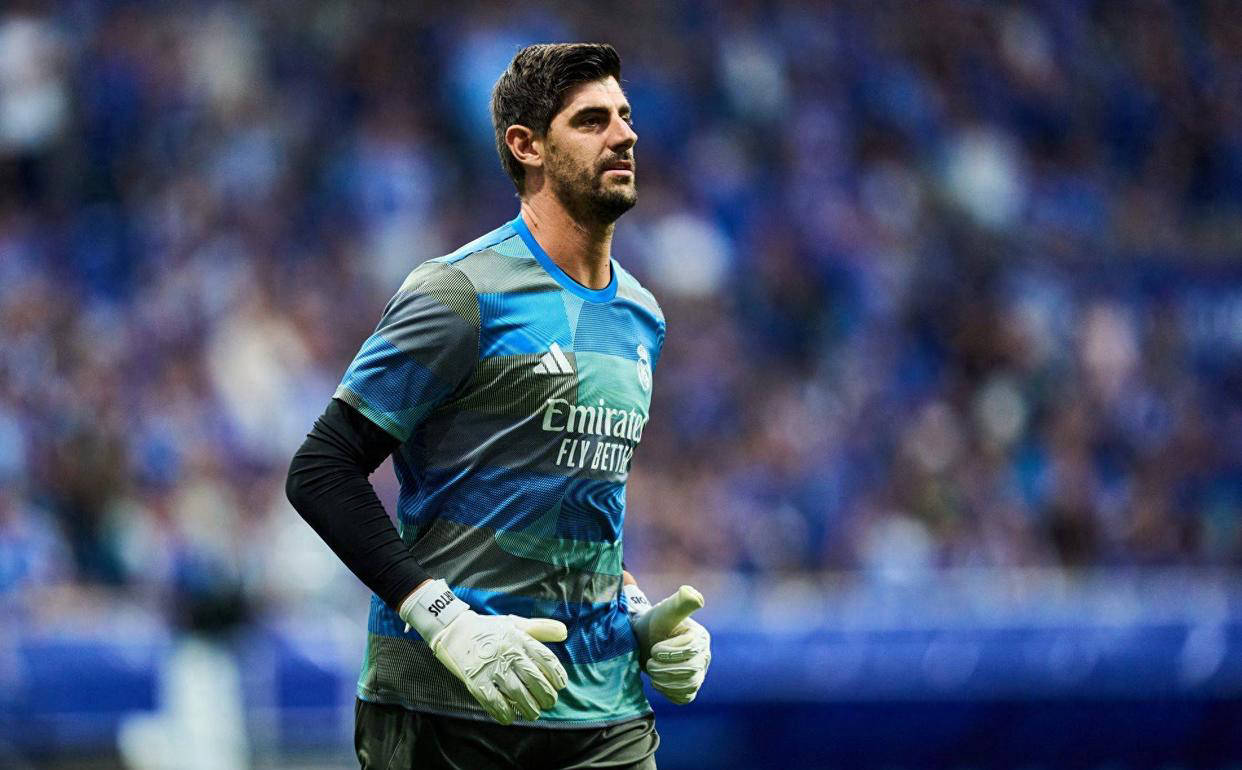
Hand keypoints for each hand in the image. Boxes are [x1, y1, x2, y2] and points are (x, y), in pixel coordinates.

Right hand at [400, 579, 568, 723]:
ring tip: (533, 713)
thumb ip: (541, 628)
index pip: (546, 659)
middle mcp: (508, 652)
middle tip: (549, 703)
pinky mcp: (475, 680)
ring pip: (517, 692)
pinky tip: (509, 717)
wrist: (453, 629)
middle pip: (534, 679)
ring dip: (528, 707)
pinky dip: (503, 712)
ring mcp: (491, 667)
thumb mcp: (515, 622)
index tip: (560, 685)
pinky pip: (493, 701)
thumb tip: (565, 632)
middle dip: (546, 695)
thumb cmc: (488, 628)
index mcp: (519, 638)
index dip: (557, 674)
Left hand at [628, 585, 711, 703]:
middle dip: (666, 669)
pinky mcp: (689, 687)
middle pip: (691, 670)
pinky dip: (670, 693)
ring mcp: (698, 673)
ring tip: (651, 672)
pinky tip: (658, 683)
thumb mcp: (665, 612)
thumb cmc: (654, 624)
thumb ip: (680, 603)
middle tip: (649, 663)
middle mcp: (704, 656)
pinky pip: (685, 697)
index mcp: (700, 637)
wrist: (643, 641)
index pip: (691, 651)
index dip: (670, 653)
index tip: (654, 649)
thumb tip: (693, 593)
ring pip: (689, 685)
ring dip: (666, 682)